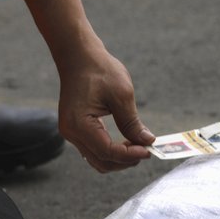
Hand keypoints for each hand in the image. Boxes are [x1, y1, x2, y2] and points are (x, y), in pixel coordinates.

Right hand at [56, 42, 154, 171]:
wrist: (78, 56)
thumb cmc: (99, 70)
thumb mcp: (122, 95)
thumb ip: (132, 122)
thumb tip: (147, 142)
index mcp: (79, 124)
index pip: (107, 151)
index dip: (130, 155)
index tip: (149, 150)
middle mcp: (71, 133)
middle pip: (102, 162)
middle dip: (126, 161)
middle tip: (145, 149)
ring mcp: (71, 133)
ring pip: (98, 160)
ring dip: (119, 159)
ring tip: (137, 146)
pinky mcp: (75, 130)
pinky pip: (94, 150)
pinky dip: (111, 152)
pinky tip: (126, 143)